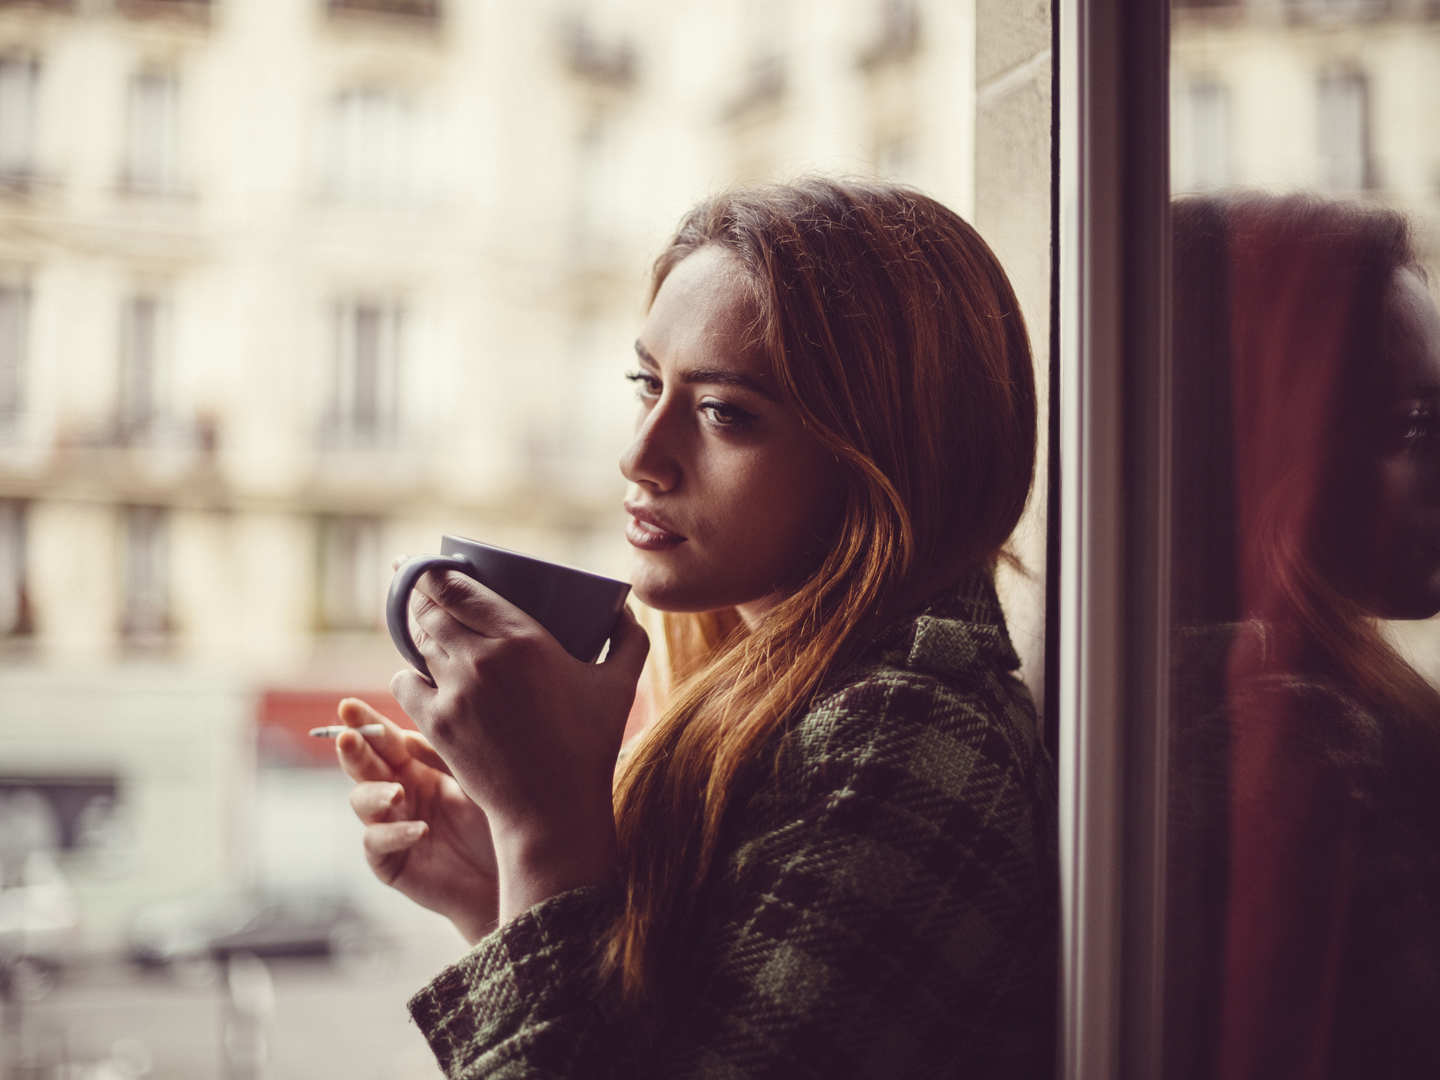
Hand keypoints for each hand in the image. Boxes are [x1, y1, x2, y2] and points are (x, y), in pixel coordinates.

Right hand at [335, 698, 498, 943]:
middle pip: (363, 765)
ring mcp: (391, 825)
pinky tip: (421, 830)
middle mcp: (398, 790)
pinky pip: (377, 843)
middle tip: (348, 738)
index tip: (348, 706)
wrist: (514, 871)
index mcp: (416, 765)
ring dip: (374, 794)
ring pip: (362, 801)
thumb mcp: (476, 779)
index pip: (385, 739)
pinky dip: (395, 834)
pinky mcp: (391, 861)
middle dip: (353, 749)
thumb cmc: (499, 819)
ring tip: (397, 793)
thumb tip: (406, 738)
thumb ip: (443, 757)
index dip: (364, 722)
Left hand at [391, 570, 648, 924]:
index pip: (459, 589)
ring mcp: (454, 692)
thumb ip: (629, 639)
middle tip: (412, 580)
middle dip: (416, 592)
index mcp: (524, 640)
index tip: (431, 562)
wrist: (552, 808)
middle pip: (429, 609)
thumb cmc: (589, 746)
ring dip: (413, 627)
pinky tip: (419, 670)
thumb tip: (623, 609)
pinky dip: (408, 672)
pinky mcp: (435, 724)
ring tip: (415, 618)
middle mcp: (482, 659)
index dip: (435, 570)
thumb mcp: (621, 686)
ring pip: (415, 641)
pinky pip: (404, 682)